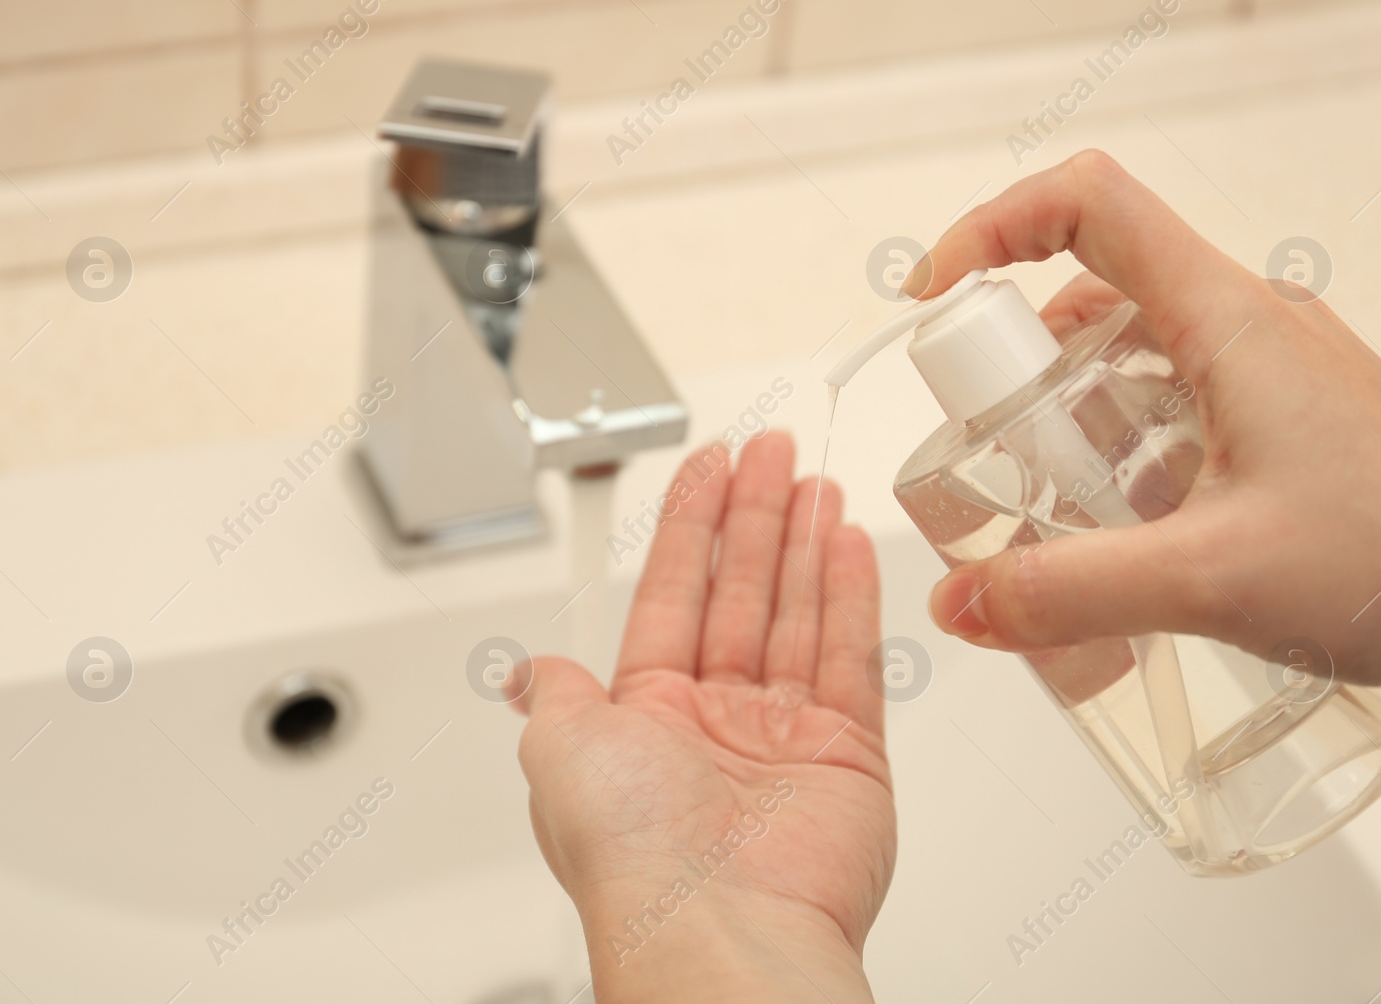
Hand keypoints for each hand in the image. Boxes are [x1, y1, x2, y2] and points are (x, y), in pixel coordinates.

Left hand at [516, 433, 893, 1002]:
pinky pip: (852, 656)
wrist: (719, 927)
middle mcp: (717, 722)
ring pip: (798, 612)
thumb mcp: (559, 751)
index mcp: (648, 716)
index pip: (673, 592)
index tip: (708, 467)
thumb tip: (528, 672)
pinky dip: (852, 595)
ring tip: (814, 479)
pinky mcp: (848, 754)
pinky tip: (846, 542)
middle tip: (773, 452)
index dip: (691, 524)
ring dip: (804, 542)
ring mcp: (786, 735)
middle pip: (740, 591)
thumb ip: (557, 695)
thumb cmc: (633, 852)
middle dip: (755, 516)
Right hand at [912, 149, 1380, 685]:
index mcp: (1224, 318)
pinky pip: (1174, 400)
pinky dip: (1122, 447)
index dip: (993, 226)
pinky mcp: (1284, 417)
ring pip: (1131, 350)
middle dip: (1017, 363)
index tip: (937, 298)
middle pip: (1090, 284)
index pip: (1088, 202)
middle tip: (992, 451)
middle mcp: (1245, 323)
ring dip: (1070, 415)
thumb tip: (963, 600)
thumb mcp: (1212, 580)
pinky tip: (1123, 532)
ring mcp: (1269, 369)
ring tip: (1053, 507)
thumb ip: (1072, 593)